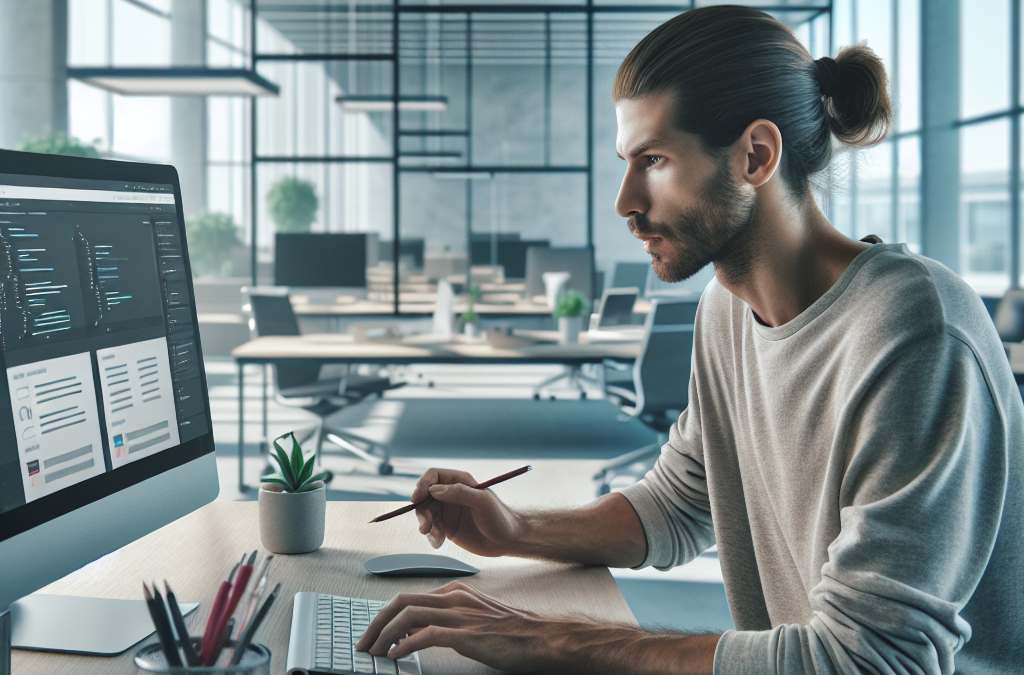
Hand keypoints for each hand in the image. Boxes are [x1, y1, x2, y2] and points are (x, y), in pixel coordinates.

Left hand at [354, 581, 555, 672]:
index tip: (374, 635)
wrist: (543, 638)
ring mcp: (460, 614)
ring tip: (374, 653)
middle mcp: (454, 597)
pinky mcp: (467, 634)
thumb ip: (449, 619)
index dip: (386, 615)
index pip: (409, 597)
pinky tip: (396, 656)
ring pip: (408, 615)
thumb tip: (417, 633)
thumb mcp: (476, 617)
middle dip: (376, 622)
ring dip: (384, 635)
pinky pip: (426, 635)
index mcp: (455, 592)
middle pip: (402, 601)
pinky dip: (405, 645)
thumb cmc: (512, 632)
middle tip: (363, 644)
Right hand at [412, 468, 522, 555]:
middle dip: (421, 510)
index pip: (434, 476)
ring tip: (436, 536)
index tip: (417, 498)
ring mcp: (448, 510)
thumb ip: (460, 493)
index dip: (422, 485)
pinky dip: (431, 535)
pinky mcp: (447, 527)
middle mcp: (451, 494)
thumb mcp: (483, 503)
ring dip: (425, 524)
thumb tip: (434, 490)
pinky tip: (439, 542)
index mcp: (460, 482)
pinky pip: (431, 527)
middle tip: (425, 526)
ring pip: (425, 512)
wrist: (508, 541)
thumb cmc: (500, 518)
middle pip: (425, 496)